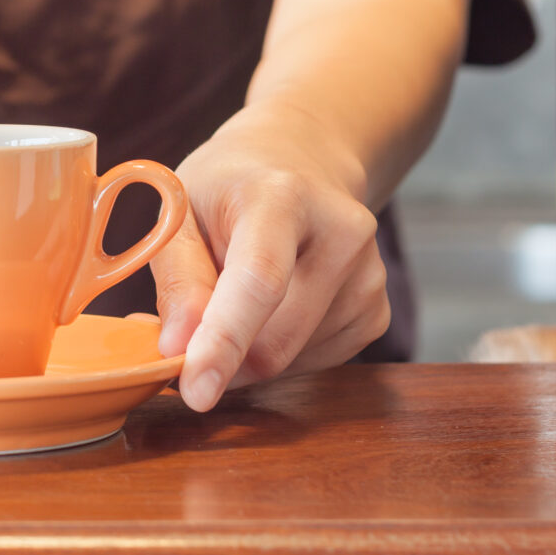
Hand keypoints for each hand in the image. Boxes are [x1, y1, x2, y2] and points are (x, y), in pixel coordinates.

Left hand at [150, 101, 389, 410]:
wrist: (301, 162)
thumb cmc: (228, 188)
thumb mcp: (182, 210)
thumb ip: (178, 277)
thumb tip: (178, 349)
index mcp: (283, 196)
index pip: (259, 280)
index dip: (224, 341)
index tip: (195, 391)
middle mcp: (341, 232)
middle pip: (277, 339)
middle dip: (221, 360)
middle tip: (183, 341)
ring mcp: (370, 274)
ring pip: (292, 360)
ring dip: (247, 353)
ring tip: (234, 295)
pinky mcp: (377, 310)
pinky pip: (315, 363)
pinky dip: (279, 353)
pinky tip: (271, 308)